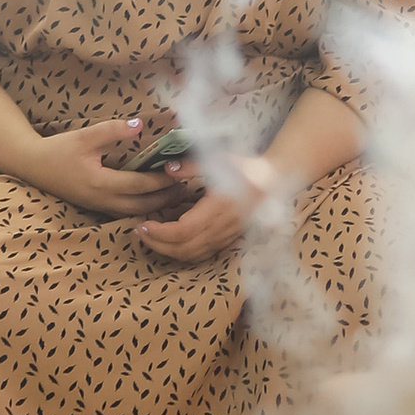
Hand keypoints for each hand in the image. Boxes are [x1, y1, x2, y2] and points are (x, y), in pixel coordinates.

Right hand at [28, 119, 176, 219]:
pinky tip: (154, 199)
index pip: (140, 185)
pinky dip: (143, 207)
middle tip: (186, 185)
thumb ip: (113, 130)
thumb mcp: (85, 136)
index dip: (162, 179)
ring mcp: (99, 207)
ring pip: (135, 212)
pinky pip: (125, 212)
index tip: (179, 170)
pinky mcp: (96, 207)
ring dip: (157, 205)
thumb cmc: (59, 149)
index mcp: (100, 183)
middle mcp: (102, 200)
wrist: (33, 166)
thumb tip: (140, 125)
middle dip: (166, 197)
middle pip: (143, 205)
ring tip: (175, 194)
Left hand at [138, 150, 281, 265]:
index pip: (183, 231)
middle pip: (184, 248)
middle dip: (157, 244)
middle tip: (139, 232)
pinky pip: (203, 254)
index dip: (159, 232)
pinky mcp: (230, 240)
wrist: (275, 180)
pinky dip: (183, 253)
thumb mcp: (219, 159)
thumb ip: (192, 165)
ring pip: (193, 255)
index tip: (142, 224)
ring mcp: (227, 236)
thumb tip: (167, 169)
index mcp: (219, 208)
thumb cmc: (245, 167)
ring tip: (150, 238)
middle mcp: (223, 227)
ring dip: (168, 251)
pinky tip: (171, 243)